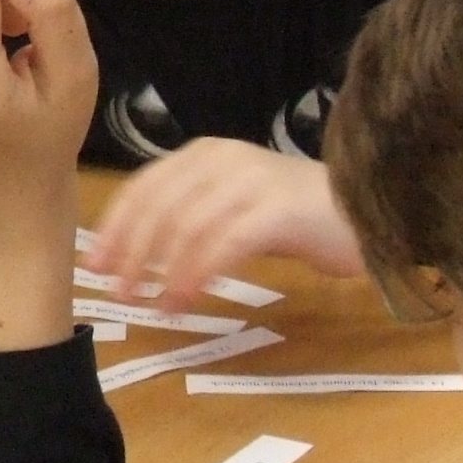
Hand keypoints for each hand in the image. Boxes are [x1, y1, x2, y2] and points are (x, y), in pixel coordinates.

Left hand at [87, 141, 363, 296]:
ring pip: (187, 226)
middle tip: (119, 294)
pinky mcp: (278, 209)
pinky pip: (224, 244)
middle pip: (159, 207)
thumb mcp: (231, 206)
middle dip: (133, 254)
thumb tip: (133, 253)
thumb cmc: (294, 216)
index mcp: (204, 155)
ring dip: (163, 271)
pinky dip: (198, 275)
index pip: (144, 187)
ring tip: (154, 306)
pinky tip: (186, 300)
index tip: (97, 267)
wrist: (365, 211)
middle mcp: (223, 160)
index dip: (116, 228)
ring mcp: (252, 181)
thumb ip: (188, 216)